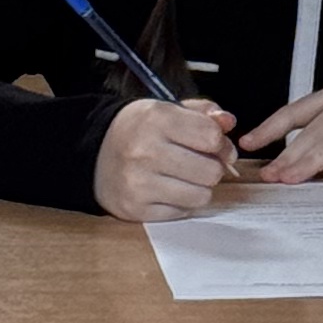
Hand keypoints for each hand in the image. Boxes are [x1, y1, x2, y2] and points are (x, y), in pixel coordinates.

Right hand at [93, 97, 238, 220]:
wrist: (94, 153)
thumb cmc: (138, 130)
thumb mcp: (166, 110)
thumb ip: (202, 113)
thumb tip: (229, 122)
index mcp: (155, 119)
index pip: (211, 136)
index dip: (221, 143)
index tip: (216, 146)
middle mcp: (145, 150)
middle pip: (211, 171)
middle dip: (212, 168)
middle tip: (199, 163)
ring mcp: (139, 183)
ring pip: (201, 196)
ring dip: (199, 188)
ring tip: (184, 177)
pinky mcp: (136, 209)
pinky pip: (182, 212)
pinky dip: (181, 203)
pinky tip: (167, 190)